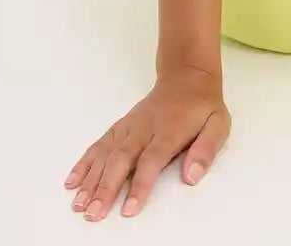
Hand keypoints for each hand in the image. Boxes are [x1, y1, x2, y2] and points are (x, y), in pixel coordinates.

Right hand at [63, 66, 229, 220]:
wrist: (187, 76)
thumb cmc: (202, 106)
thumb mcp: (218, 123)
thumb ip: (206, 149)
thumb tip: (192, 176)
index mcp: (169, 130)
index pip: (152, 160)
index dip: (140, 184)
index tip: (129, 209)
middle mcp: (144, 128)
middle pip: (122, 159)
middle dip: (106, 187)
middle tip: (93, 214)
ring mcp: (130, 126)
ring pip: (107, 152)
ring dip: (91, 178)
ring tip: (78, 203)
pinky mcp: (121, 126)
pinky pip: (100, 143)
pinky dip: (85, 161)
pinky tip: (73, 180)